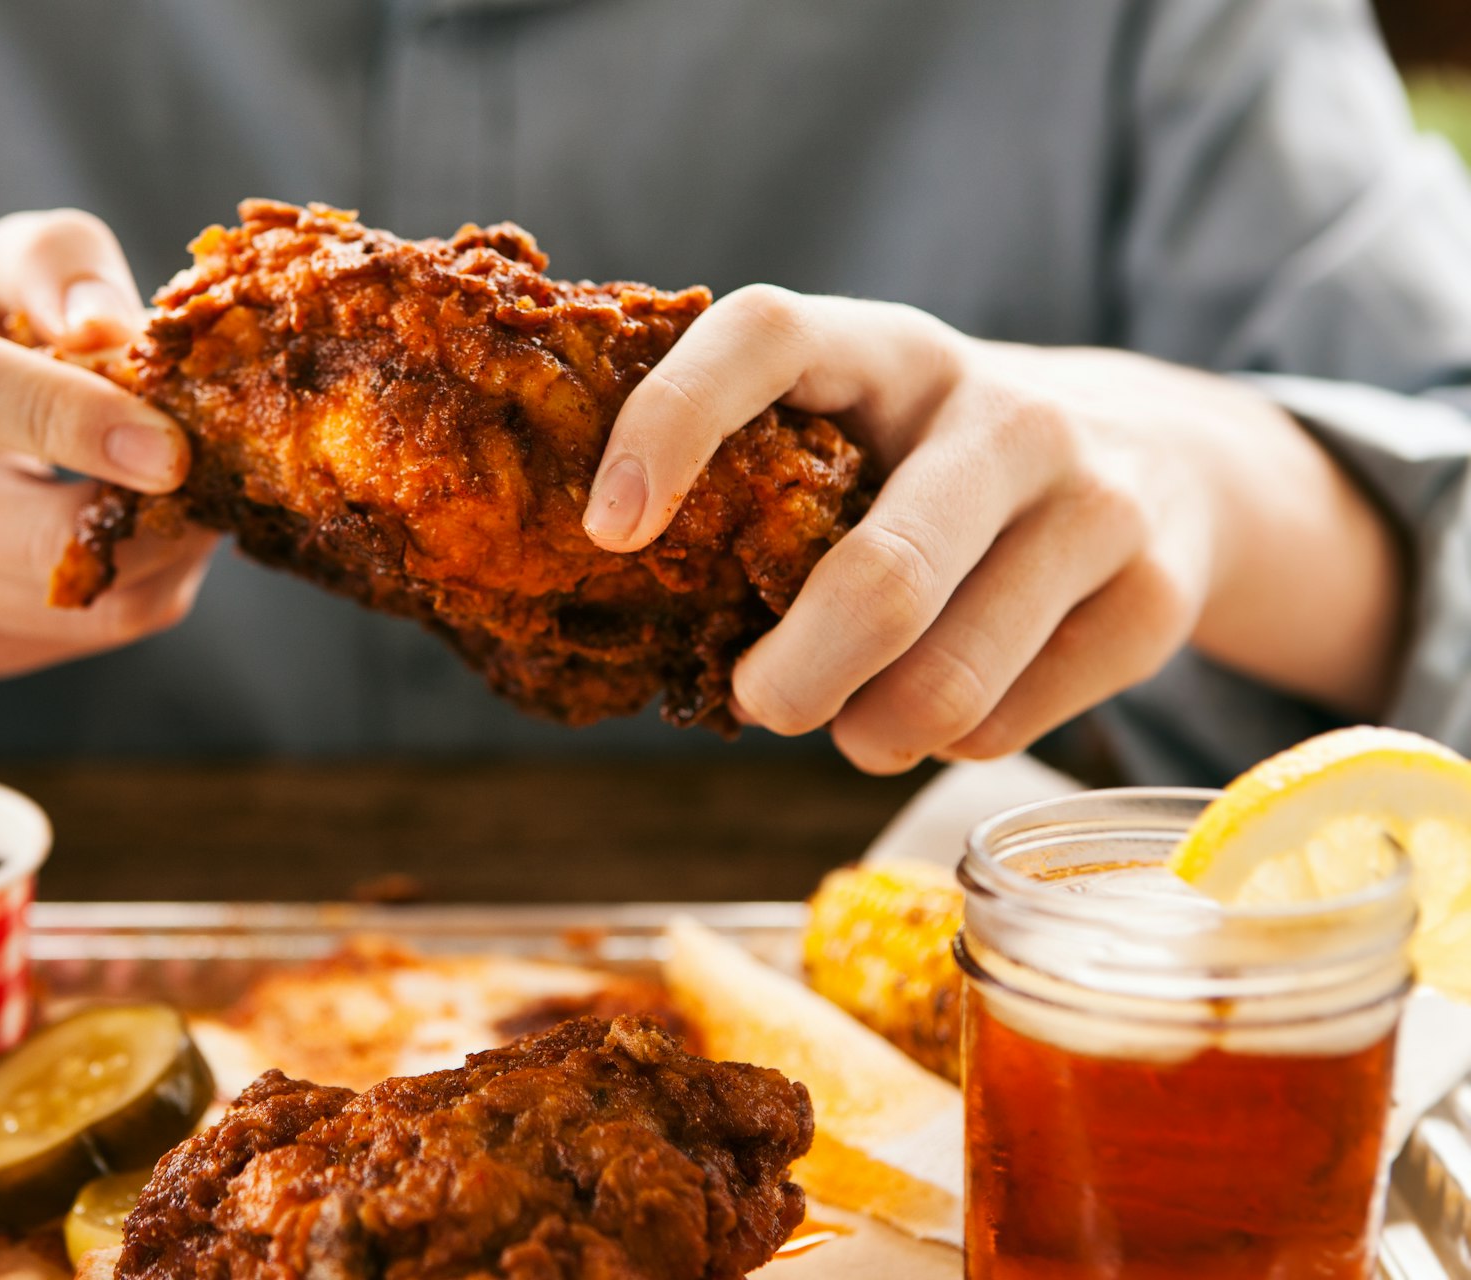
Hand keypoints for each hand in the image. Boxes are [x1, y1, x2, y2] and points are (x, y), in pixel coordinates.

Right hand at [0, 209, 212, 676]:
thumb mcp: (0, 261)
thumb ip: (58, 264)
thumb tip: (113, 328)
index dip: (67, 416)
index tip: (172, 446)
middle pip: (20, 536)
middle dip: (147, 515)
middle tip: (221, 475)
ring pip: (69, 602)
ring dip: (161, 555)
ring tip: (189, 495)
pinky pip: (78, 639)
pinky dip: (142, 591)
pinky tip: (147, 535)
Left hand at [582, 287, 1403, 771]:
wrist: (1165, 462)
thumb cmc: (944, 466)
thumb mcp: (868, 428)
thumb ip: (770, 477)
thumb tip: (631, 593)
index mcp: (893, 349)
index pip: (767, 334)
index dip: (673, 420)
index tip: (609, 531)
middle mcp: (1006, 412)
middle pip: (881, 578)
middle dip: (792, 677)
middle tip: (755, 703)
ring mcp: (1098, 502)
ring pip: (948, 678)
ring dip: (867, 733)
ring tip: (850, 728)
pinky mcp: (1155, 597)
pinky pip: (1009, 720)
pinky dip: (948, 744)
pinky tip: (944, 712)